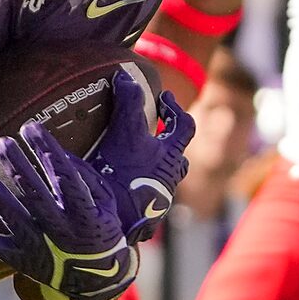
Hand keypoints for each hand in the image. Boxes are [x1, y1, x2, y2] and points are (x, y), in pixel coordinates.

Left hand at [0, 122, 137, 299]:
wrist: (96, 279)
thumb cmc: (100, 232)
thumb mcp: (105, 204)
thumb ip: (86, 177)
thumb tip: (59, 152)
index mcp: (84, 213)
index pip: (63, 174)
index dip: (45, 149)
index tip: (31, 127)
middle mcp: (59, 230)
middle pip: (32, 191)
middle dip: (15, 164)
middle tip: (3, 142)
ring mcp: (38, 246)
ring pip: (9, 214)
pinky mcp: (21, 260)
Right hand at [88, 67, 194, 241]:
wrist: (114, 222)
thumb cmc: (124, 175)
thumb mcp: (124, 131)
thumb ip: (128, 102)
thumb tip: (125, 77)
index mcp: (171, 155)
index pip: (184, 125)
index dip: (175, 109)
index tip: (163, 99)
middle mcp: (170, 178)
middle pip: (176, 155)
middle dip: (164, 141)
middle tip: (147, 132)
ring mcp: (158, 198)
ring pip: (163, 178)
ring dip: (153, 167)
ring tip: (133, 161)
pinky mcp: (143, 215)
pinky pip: (145, 196)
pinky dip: (136, 188)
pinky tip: (118, 187)